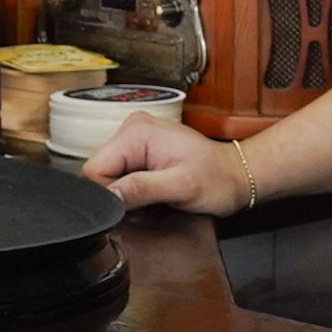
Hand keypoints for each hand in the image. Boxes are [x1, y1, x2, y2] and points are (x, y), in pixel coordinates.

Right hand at [81, 112, 247, 214]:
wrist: (236, 176)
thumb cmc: (217, 179)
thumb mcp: (181, 187)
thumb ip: (141, 189)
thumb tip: (109, 196)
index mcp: (137, 131)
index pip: (94, 168)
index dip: (109, 193)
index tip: (136, 203)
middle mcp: (132, 128)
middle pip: (100, 171)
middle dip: (120, 193)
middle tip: (152, 200)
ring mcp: (136, 138)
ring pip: (109, 175)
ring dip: (128, 192)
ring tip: (157, 195)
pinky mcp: (140, 149)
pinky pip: (121, 174)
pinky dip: (134, 188)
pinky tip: (155, 190)